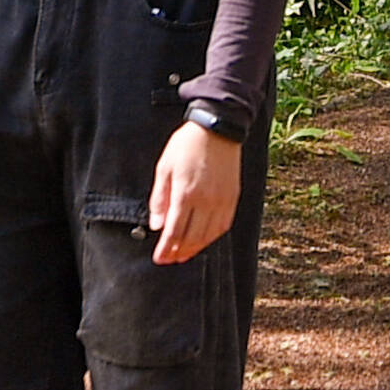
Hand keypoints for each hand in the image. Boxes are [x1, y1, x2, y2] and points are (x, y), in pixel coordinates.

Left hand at [145, 119, 243, 263]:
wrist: (217, 128)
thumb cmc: (186, 145)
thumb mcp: (164, 168)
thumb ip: (159, 199)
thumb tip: (156, 225)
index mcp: (185, 194)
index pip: (174, 232)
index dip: (165, 249)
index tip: (158, 258)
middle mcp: (205, 201)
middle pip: (191, 238)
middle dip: (178, 253)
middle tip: (169, 260)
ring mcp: (221, 201)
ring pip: (208, 235)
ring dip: (195, 249)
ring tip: (184, 255)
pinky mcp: (232, 198)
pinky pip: (222, 226)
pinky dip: (212, 238)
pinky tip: (203, 240)